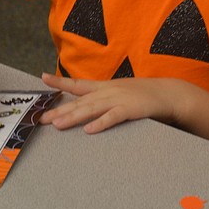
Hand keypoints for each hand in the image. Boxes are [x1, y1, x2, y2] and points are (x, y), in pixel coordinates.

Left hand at [39, 73, 177, 132]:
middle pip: (79, 101)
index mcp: (104, 87)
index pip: (77, 84)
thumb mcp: (119, 91)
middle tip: (41, 118)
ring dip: (74, 117)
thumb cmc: (142, 95)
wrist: (167, 93)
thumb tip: (84, 104)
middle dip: (59, 110)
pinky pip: (113, 117)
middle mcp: (107, 91)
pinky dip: (101, 123)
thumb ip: (102, 97)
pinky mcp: (130, 109)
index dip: (60, 82)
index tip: (43, 78)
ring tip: (58, 125)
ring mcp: (118, 99)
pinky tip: (89, 130)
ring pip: (91, 109)